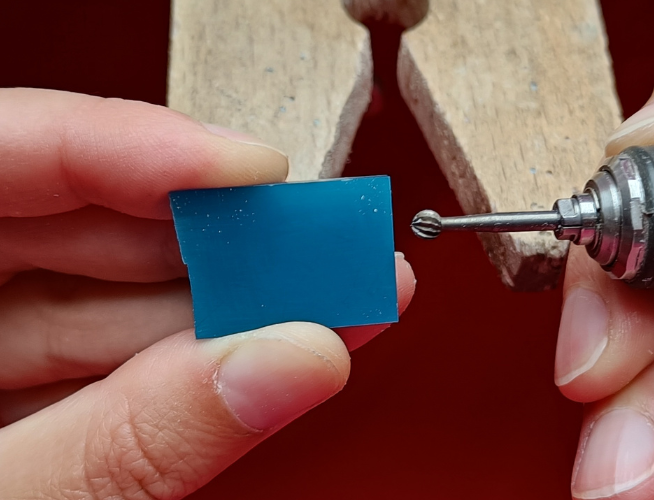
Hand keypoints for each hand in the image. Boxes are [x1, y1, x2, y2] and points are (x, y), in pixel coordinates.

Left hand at [0, 89, 414, 497]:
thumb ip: (132, 439)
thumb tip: (290, 360)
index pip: (15, 152)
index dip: (145, 147)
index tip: (256, 171)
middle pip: (81, 221)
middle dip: (214, 237)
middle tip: (316, 248)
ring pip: (104, 294)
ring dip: (222, 304)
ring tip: (317, 301)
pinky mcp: (14, 398)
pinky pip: (100, 357)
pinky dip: (183, 361)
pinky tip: (256, 352)